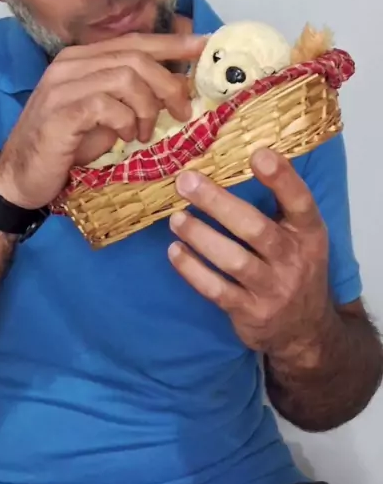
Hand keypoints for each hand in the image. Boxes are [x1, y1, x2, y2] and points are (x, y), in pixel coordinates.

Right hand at [0, 32, 204, 208]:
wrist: (19, 178)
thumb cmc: (64, 147)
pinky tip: (125, 138)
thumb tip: (175, 86)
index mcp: (81, 58)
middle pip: (136, 57)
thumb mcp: (104, 115)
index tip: (204, 46)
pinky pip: (108, 105)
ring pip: (126, 77)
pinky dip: (126, 122)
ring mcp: (63, 86)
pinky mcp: (61, 112)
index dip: (172, 43)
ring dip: (147, 108)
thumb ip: (130, 95)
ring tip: (143, 133)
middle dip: (168, 83)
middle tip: (181, 111)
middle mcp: (70, 64)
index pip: (134, 41)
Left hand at [168, 148, 332, 359]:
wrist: (305, 330)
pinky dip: (192, 270)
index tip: (257, 154)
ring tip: (176, 218)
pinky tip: (175, 252)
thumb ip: (279, 204)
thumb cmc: (294, 266)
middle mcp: (293, 260)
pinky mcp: (249, 312)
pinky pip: (216, 290)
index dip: (282, 178)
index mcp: (309, 233)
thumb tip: (238, 157)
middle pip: (255, 229)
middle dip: (218, 203)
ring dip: (200, 236)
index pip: (300, 202)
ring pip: (232, 261)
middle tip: (186, 182)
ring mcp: (272, 289)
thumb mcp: (301, 235)